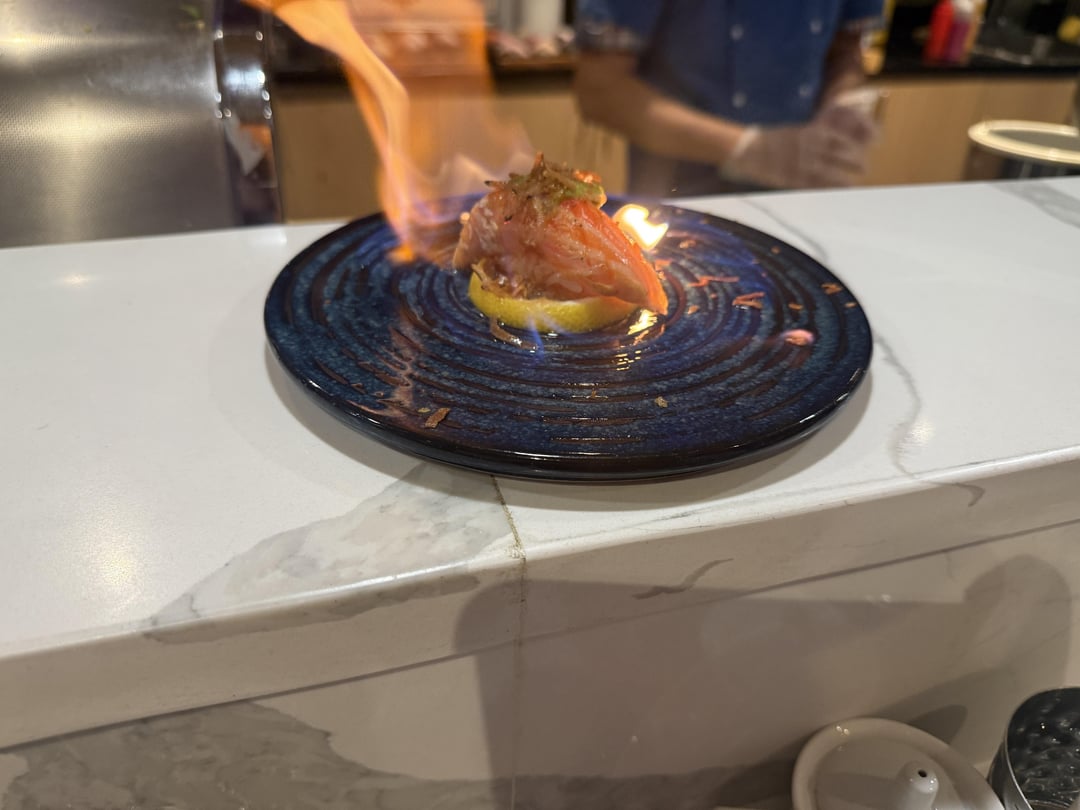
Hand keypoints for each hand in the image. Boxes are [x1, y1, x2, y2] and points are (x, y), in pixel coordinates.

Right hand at [722, 91, 878, 188]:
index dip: (854, 147)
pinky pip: (814, 184)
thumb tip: (830, 142)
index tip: (862, 153)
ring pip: (831, 172)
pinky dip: (827, 189)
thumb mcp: (794, 132)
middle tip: (863, 169)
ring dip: (845, 179)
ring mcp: (801, 163)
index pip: (840, 140)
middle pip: (840, 156)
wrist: (747, 149)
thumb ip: (813, 137)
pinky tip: (835, 193)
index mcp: (810, 133)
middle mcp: (809, 147)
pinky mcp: (792, 177)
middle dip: (855, 163)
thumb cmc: (771, 141)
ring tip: (853, 185)